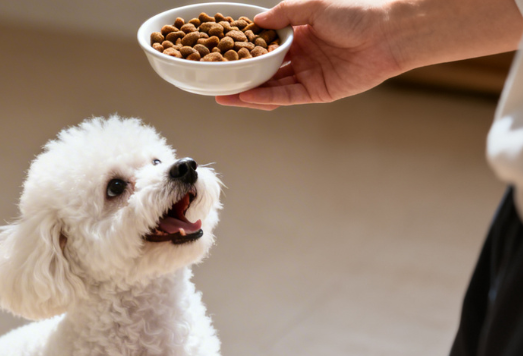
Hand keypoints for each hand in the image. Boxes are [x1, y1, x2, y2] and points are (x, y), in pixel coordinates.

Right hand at [217, 0, 402, 109]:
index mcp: (300, 33)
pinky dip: (267, 97)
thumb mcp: (314, 6)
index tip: (221, 53)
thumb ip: (284, 14)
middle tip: (215, 80)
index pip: (265, 44)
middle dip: (240, 76)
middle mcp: (302, 55)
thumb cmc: (357, 14)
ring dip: (248, 92)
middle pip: (264, 69)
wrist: (389, 34)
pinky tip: (248, 98)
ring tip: (223, 95)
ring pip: (272, 86)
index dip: (244, 49)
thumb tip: (255, 23)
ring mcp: (308, 75)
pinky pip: (287, 96)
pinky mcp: (317, 92)